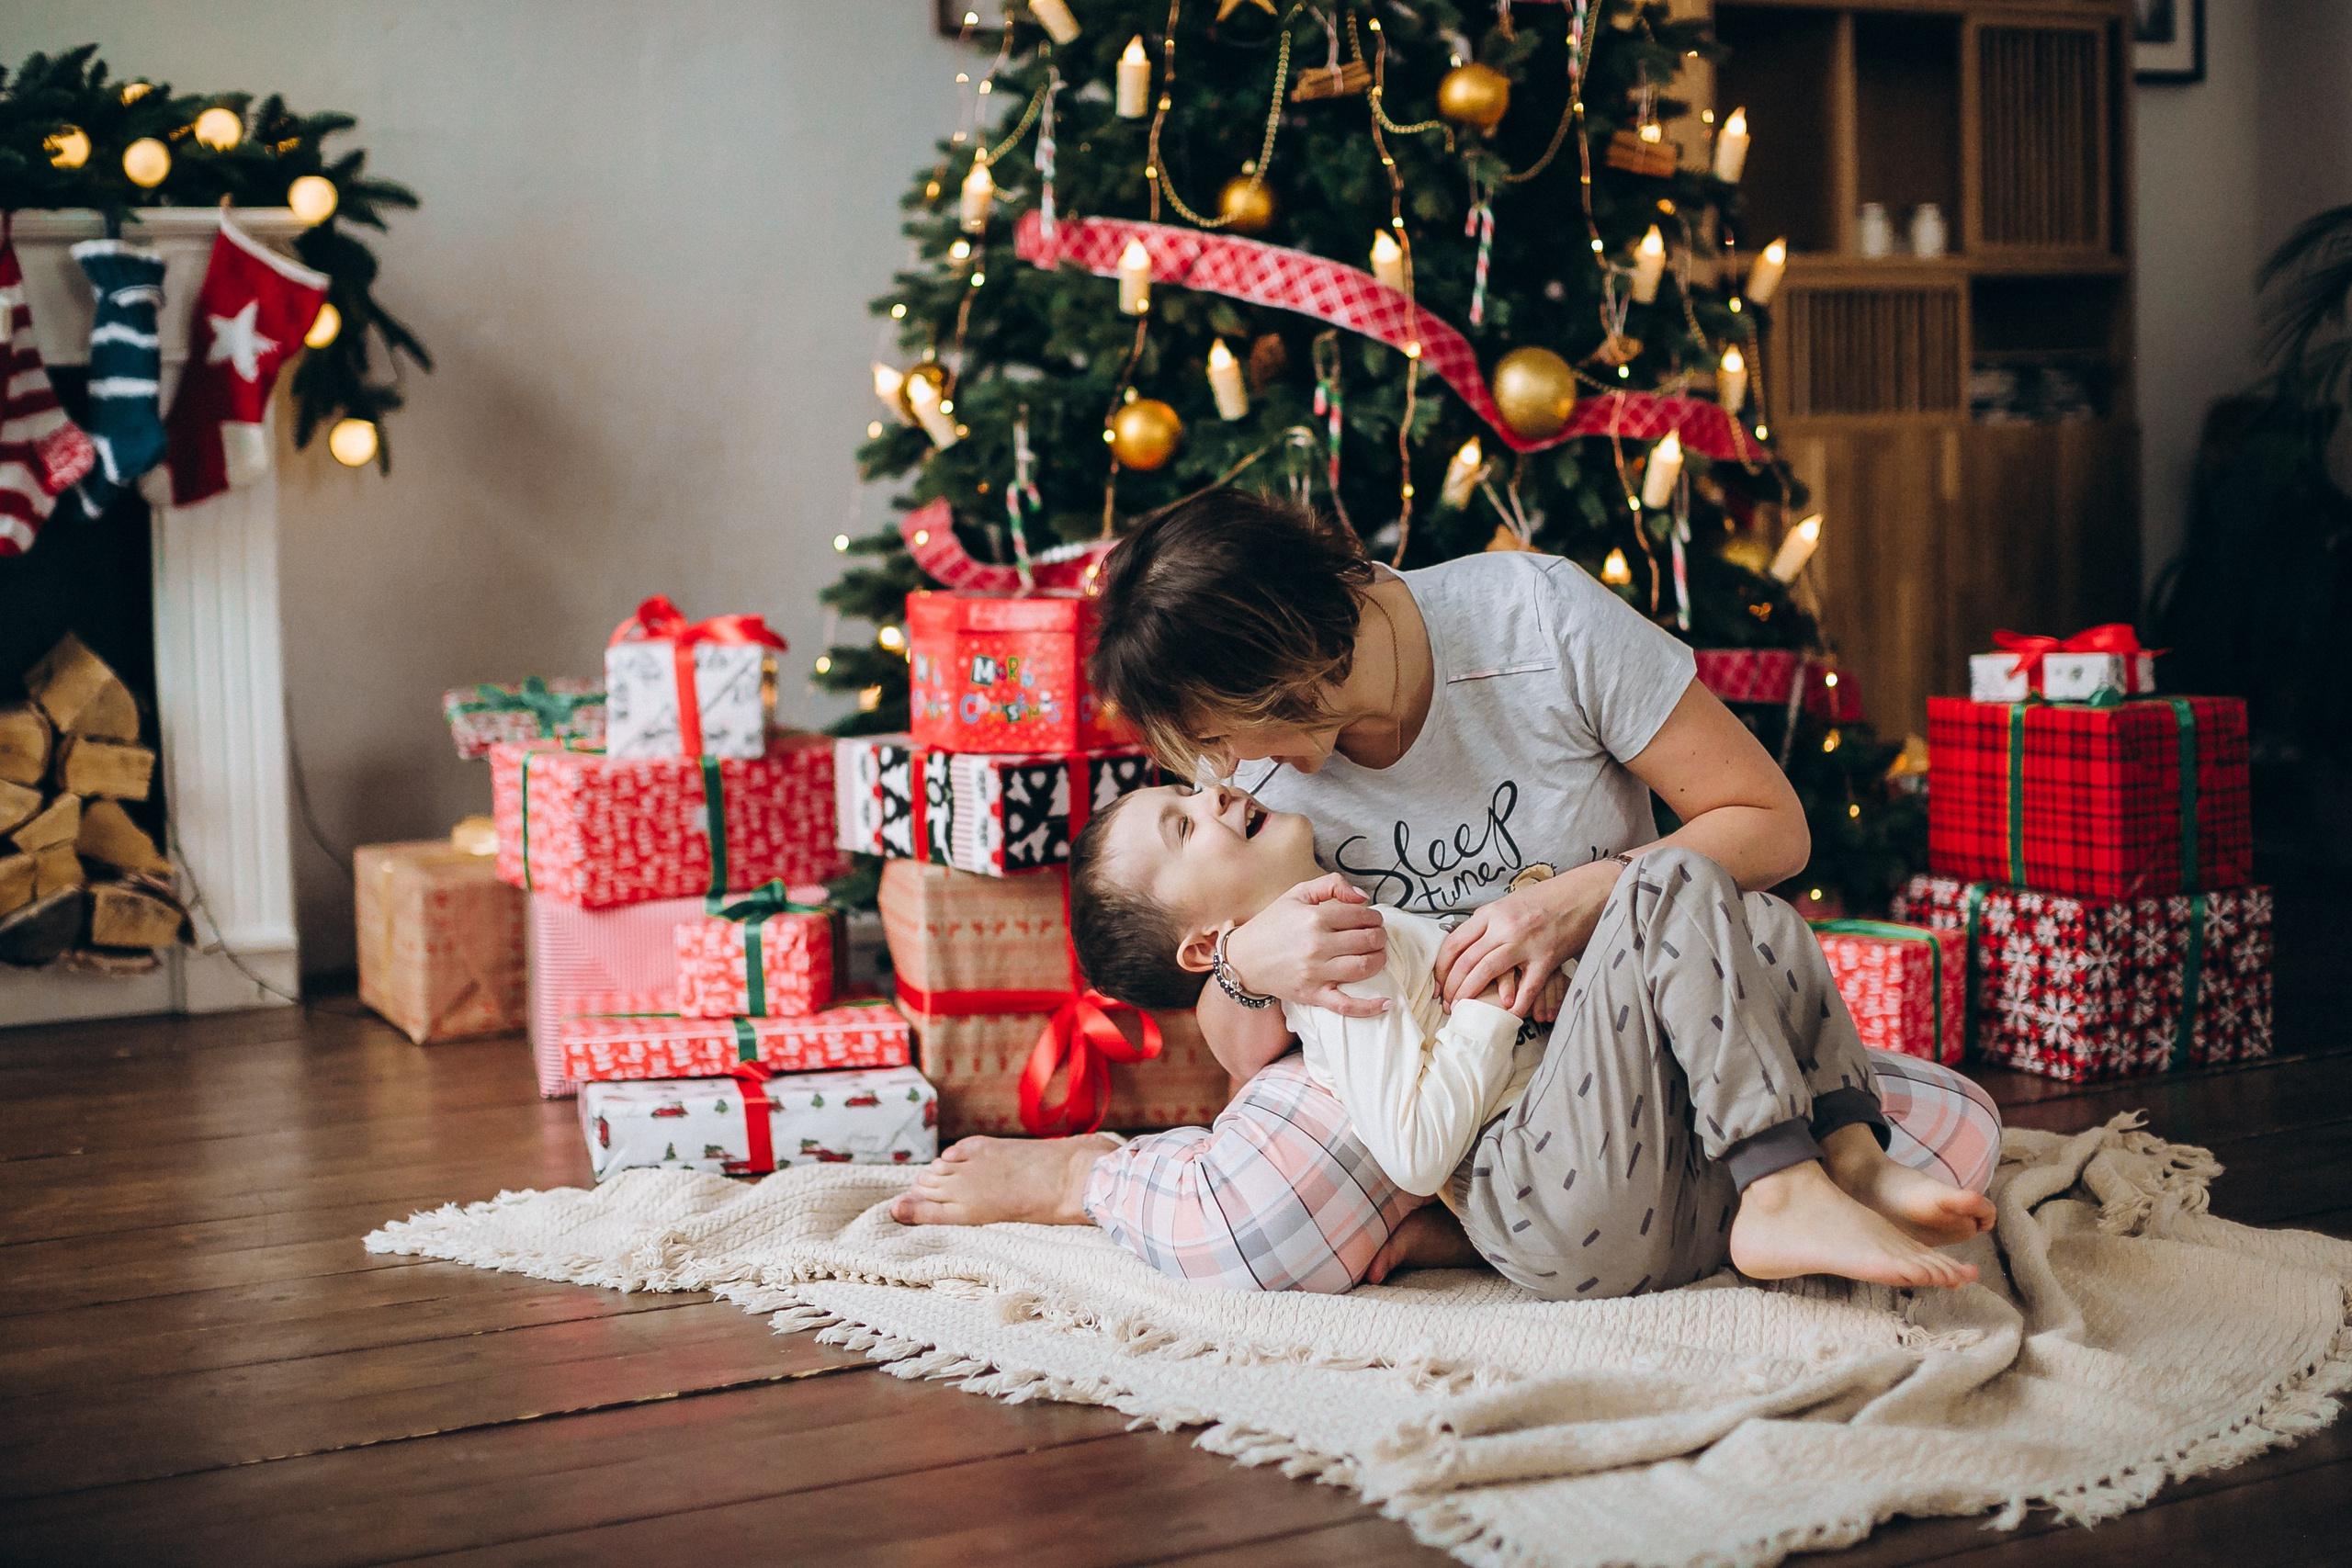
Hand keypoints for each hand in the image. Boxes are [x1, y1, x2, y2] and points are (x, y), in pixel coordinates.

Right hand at [1225, 872, 1390, 1018]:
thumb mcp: (1297, 894)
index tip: (1373, 920)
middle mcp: (1317, 945)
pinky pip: (1346, 1005)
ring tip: (1378, 955)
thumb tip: (1362, 897)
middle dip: (1380, 937)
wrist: (1243, 959)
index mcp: (1314, 917)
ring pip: (1364, 968)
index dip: (1374, 917)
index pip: (1361, 916)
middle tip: (1378, 936)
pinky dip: (1370, 1007)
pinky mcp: (1313, 995)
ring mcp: (1316, 972)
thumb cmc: (1271, 925)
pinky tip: (1387, 1002)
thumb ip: (1331, 885)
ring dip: (1380, 960)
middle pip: (1367, 941)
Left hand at [1435, 859, 1618, 1016]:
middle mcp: (1504, 927)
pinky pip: (1526, 988)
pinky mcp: (1547, 958)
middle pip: (1466, 961)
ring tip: (1463, 1009)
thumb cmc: (1547, 899)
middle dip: (1452, 987)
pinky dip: (1515, 1005)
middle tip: (1447, 1004)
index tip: (1438, 983)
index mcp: (1491, 913)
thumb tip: (1466, 947)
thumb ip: (1489, 924)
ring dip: (1471, 994)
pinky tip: (1507, 1015)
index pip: (1454, 942)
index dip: (1442, 967)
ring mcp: (1525, 943)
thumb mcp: (1509, 903)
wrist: (1586, 892)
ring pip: (1487, 972)